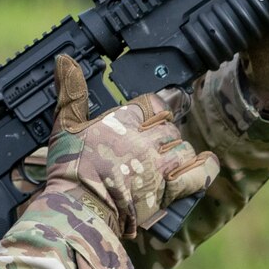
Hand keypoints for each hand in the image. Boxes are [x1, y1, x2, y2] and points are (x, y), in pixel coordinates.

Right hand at [43, 55, 218, 237]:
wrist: (79, 208)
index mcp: (122, 120)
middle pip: (169, 127)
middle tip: (154, 144)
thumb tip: (64, 60)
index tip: (154, 114)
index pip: (152, 103)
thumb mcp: (64, 126)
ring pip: (183, 148)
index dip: (155, 108)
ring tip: (168, 160)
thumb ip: (71, 93)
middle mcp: (144, 139)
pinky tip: (204, 165)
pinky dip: (204, 169)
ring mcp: (158, 165)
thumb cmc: (69, 170)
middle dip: (164, 134)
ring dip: (179, 153)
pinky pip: (199, 174)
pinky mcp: (168, 190)